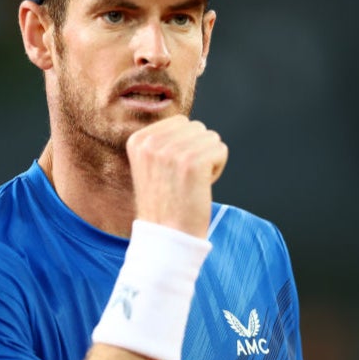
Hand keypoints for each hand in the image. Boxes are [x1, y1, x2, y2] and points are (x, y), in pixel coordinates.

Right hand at [126, 115, 227, 237]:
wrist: (166, 237)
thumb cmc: (166, 204)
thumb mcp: (152, 165)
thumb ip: (165, 141)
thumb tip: (191, 125)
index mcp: (138, 140)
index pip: (180, 122)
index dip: (184, 147)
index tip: (172, 173)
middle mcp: (151, 142)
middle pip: (197, 127)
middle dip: (198, 152)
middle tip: (183, 180)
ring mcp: (171, 151)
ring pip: (211, 138)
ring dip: (208, 160)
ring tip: (191, 184)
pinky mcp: (192, 161)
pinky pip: (220, 150)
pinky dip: (218, 169)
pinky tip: (201, 187)